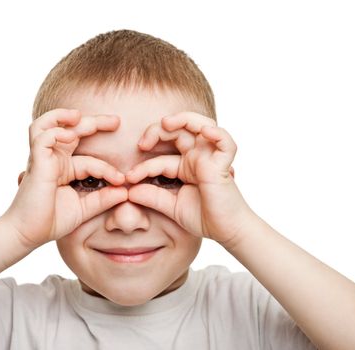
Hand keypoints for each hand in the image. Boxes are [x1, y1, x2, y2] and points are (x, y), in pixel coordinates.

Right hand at [3, 109, 127, 248]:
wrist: (28, 234)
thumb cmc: (51, 221)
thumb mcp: (84, 209)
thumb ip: (103, 199)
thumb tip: (126, 192)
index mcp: (65, 169)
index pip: (91, 160)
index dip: (108, 168)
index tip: (122, 181)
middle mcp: (54, 160)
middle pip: (72, 130)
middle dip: (94, 122)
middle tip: (117, 121)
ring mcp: (43, 159)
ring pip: (47, 125)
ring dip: (62, 116)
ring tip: (79, 115)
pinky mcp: (36, 162)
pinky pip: (42, 138)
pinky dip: (55, 132)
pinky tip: (70, 135)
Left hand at [126, 112, 252, 245]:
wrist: (226, 231)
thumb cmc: (204, 217)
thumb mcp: (171, 206)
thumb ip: (152, 197)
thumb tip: (129, 192)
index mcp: (185, 166)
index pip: (160, 158)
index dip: (142, 166)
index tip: (128, 178)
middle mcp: (197, 157)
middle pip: (179, 131)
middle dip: (158, 130)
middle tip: (142, 143)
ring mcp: (210, 158)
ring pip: (201, 125)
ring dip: (183, 119)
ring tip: (166, 123)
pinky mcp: (224, 164)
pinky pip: (225, 142)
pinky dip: (217, 133)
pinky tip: (205, 131)